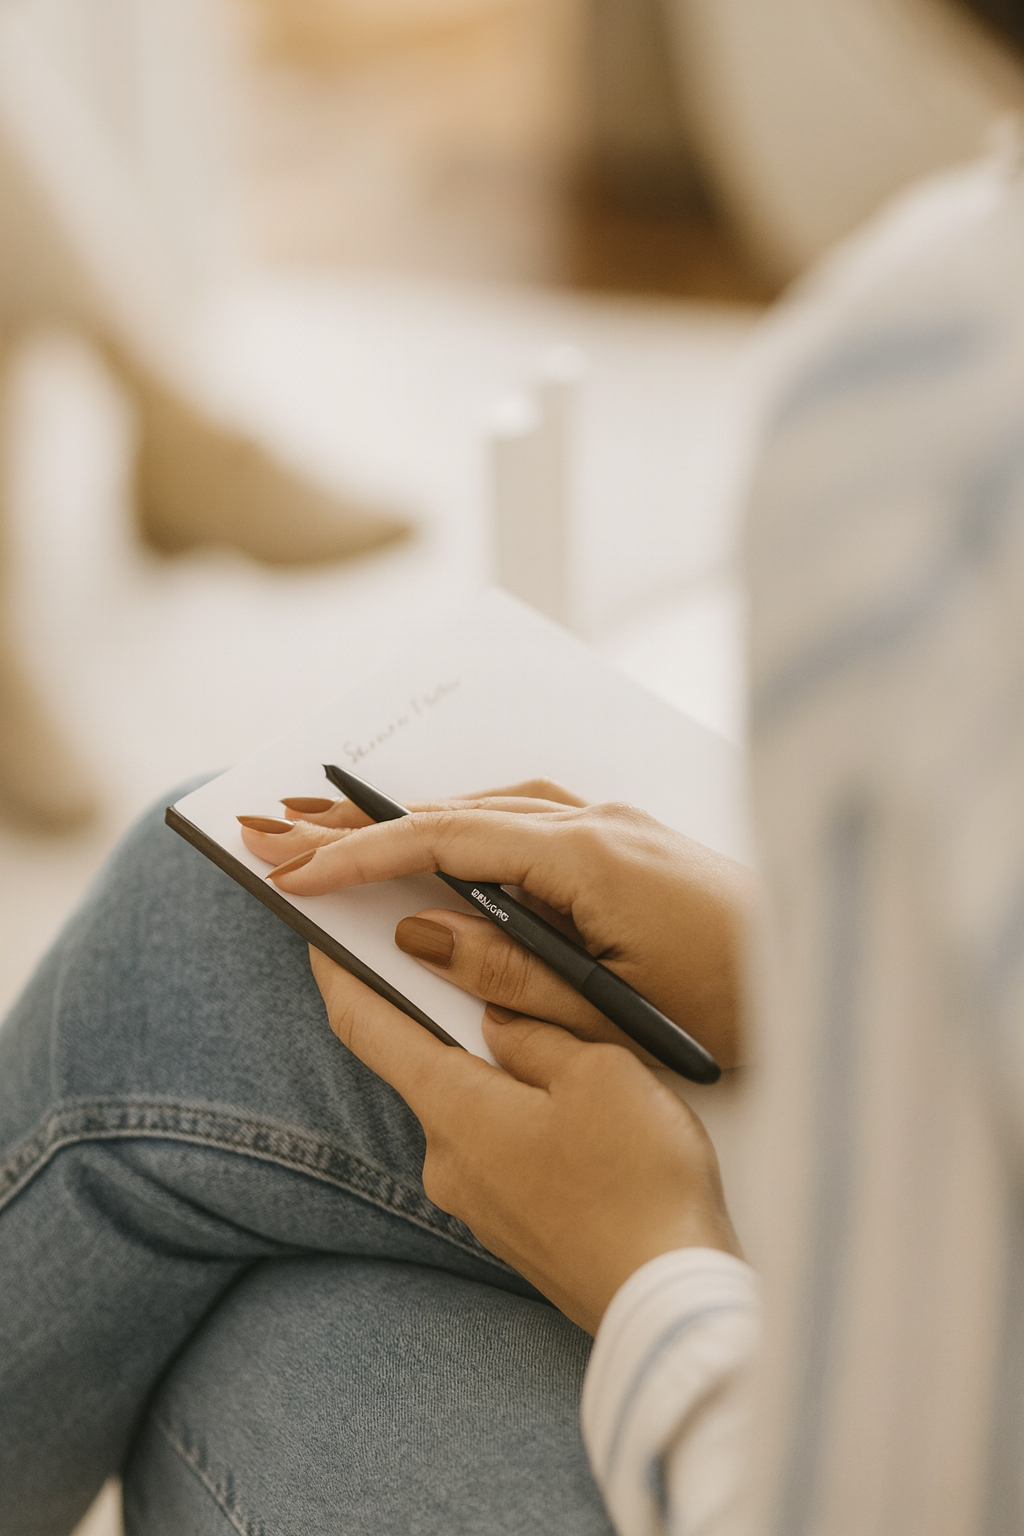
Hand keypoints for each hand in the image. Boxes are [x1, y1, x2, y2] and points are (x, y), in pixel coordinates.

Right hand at [239, 780, 752, 1067]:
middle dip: (363, 823)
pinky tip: (441, 839)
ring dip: (412, 819)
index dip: (363, 854)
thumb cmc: (739, 1006)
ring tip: (337, 833)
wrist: (830, 975)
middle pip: (457, 808)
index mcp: (592, 857)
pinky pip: (527, 816)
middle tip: (276, 828)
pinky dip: (466, 824)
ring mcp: (618, 824)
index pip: (448, 840)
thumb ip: (510, 968)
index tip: (294, 867)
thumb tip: (419, 932)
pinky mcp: (630, 839)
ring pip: (489, 805)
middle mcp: (601, 822)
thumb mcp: (614, 1010)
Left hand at [310, 947, 741, 1333]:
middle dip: (449, 1019)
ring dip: (497, 1074)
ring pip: (470, 1109)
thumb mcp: (600, 1070)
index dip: (337, 973)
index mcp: (454, 1109)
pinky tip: (577, 1119)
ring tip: (566, 1052)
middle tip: (487, 973)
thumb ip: (535, 1031)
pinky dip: (519, 1118)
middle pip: (425, 1064)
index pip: (365, 1026)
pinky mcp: (508, 1229)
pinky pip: (497, 1151)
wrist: (668, 1303)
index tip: (321, 937)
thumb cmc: (640, 1183)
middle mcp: (445, 1160)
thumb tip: (499, 1022)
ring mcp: (474, 1203)